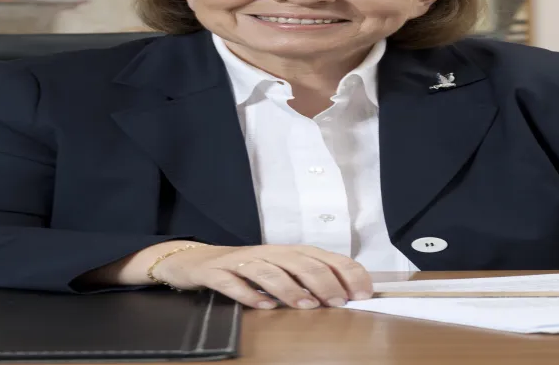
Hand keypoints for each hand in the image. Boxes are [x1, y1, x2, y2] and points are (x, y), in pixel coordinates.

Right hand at [151, 244, 373, 309]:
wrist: (195, 260)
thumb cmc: (246, 269)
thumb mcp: (280, 271)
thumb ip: (307, 280)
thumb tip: (346, 296)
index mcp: (288, 251)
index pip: (324, 257)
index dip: (345, 272)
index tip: (363, 293)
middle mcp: (268, 252)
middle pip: (299, 262)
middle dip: (322, 281)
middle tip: (339, 302)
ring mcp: (241, 261)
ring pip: (268, 270)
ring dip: (289, 287)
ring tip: (306, 306)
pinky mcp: (216, 272)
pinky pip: (232, 282)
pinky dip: (248, 294)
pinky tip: (263, 307)